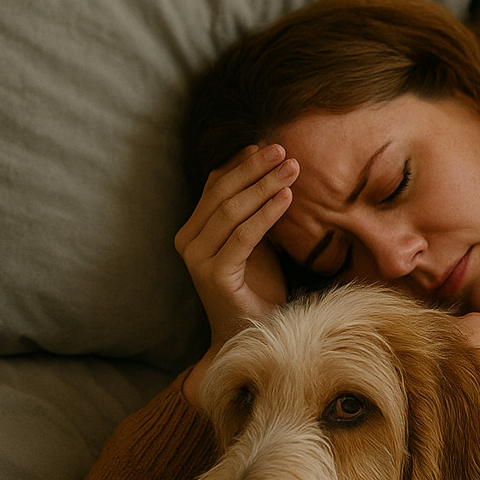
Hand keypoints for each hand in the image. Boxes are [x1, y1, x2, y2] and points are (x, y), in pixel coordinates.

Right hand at [175, 145, 296, 404]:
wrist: (254, 334)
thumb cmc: (258, 286)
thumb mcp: (256, 240)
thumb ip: (253, 209)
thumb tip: (268, 165)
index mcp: (193, 230)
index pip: (215, 186)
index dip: (241, 163)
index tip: (268, 145)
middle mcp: (188, 242)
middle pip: (222, 194)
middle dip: (254, 169)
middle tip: (283, 151)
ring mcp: (197, 259)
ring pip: (231, 211)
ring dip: (264, 185)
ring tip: (292, 169)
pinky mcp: (214, 275)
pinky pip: (243, 236)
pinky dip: (266, 214)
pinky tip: (287, 199)